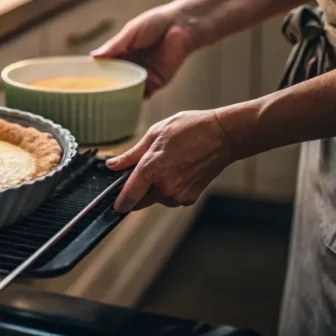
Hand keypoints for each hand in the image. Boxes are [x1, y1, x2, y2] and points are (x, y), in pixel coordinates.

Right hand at [90, 6, 195, 97]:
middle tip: (89, 98)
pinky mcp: (155, 83)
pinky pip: (142, 95)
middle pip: (113, 80)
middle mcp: (129, 65)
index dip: (93, 74)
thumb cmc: (156, 23)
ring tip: (102, 106)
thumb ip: (115, 45)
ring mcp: (142, 76)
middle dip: (103, 89)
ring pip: (125, 90)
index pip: (103, 65)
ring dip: (116, 97)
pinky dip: (134, 101)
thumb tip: (93, 56)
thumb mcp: (131, 32)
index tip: (80, 83)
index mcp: (121, 52)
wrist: (182, 27)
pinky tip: (124, 106)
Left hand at [106, 110, 234, 212]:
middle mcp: (164, 187)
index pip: (129, 195)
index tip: (115, 206)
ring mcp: (178, 195)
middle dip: (137, 190)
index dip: (119, 202)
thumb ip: (131, 154)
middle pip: (140, 199)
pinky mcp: (189, 199)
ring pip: (155, 199)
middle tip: (144, 170)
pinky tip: (178, 170)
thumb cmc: (190, 129)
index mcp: (152, 168)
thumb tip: (113, 165)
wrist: (222, 136)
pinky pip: (170, 198)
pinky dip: (168, 189)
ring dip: (154, 188)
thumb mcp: (155, 133)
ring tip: (167, 164)